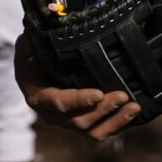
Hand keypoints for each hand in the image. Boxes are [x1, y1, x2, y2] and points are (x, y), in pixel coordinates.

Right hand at [14, 35, 140, 140]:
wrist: (33, 74)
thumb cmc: (32, 57)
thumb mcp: (28, 47)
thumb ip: (34, 42)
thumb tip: (46, 30)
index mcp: (40, 97)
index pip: (60, 103)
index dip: (79, 101)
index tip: (98, 94)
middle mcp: (55, 116)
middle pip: (80, 121)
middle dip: (103, 109)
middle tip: (123, 96)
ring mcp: (70, 122)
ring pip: (94, 131)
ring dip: (116, 121)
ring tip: (134, 107)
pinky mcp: (84, 123)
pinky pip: (102, 130)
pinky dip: (119, 123)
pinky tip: (133, 112)